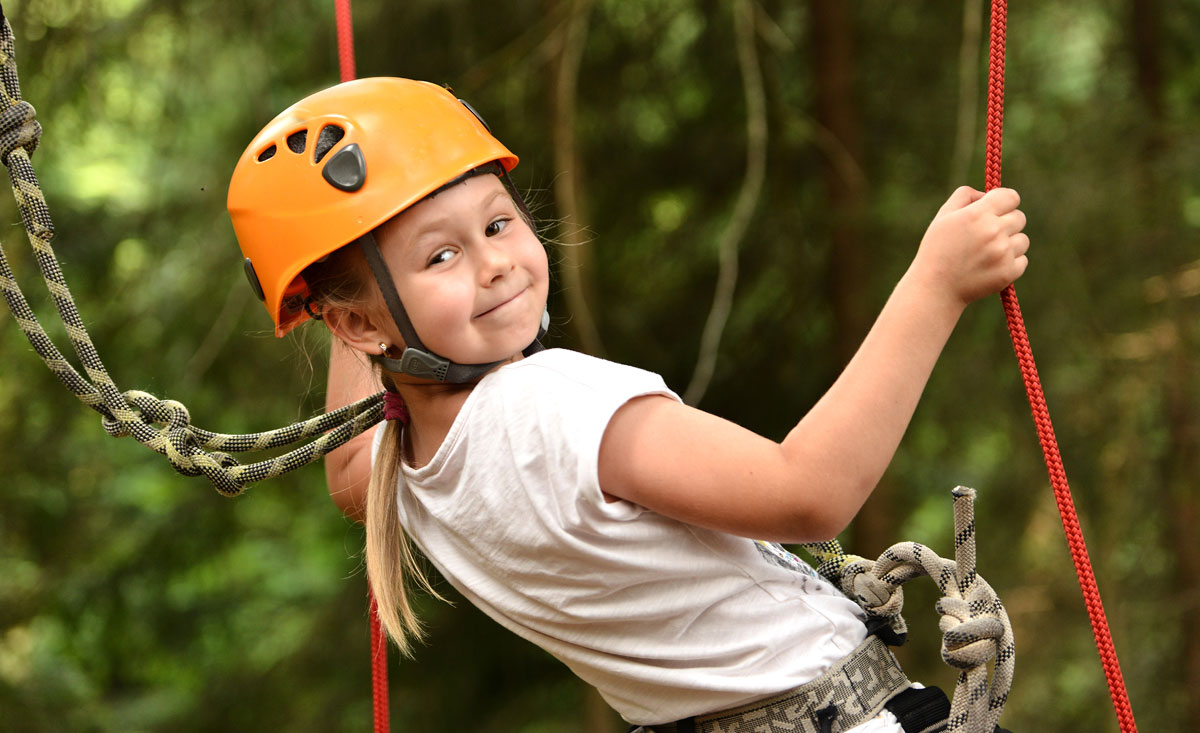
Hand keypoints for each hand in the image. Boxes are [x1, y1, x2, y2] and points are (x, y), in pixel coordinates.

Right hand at [911, 186, 1029, 307]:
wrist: (935, 288)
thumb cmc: (937, 250)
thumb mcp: (943, 217)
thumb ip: (964, 196)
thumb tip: (986, 194)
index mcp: (978, 214)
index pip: (1011, 197)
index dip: (1005, 202)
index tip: (998, 210)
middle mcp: (993, 231)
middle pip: (1020, 218)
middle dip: (1007, 223)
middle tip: (988, 235)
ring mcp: (1003, 253)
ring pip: (1023, 240)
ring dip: (1010, 244)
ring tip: (989, 253)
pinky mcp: (1009, 272)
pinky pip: (1022, 260)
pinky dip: (1010, 263)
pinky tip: (991, 266)